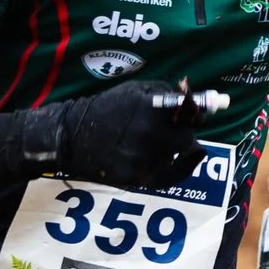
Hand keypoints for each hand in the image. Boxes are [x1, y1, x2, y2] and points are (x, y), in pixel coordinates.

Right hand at [29, 80, 204, 189]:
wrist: (74, 136)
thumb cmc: (107, 107)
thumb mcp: (137, 89)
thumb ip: (168, 92)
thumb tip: (191, 100)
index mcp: (158, 109)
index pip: (194, 117)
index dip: (193, 119)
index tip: (188, 119)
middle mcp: (156, 135)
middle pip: (188, 142)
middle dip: (180, 138)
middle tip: (166, 134)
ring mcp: (148, 159)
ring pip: (172, 160)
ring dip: (165, 153)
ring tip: (143, 144)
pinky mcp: (138, 178)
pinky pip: (158, 175)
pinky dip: (152, 167)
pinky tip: (138, 156)